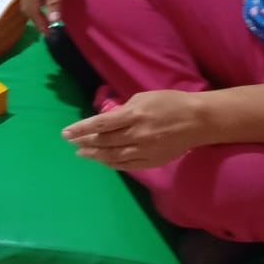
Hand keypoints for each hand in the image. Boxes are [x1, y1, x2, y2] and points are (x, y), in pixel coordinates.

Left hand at [62, 91, 203, 169]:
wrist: (198, 121)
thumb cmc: (169, 103)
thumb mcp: (143, 98)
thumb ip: (123, 110)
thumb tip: (107, 121)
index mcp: (133, 115)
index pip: (100, 124)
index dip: (81, 129)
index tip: (66, 133)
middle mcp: (136, 135)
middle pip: (104, 142)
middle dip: (85, 142)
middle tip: (72, 143)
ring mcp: (144, 150)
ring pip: (113, 156)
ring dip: (95, 155)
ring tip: (82, 153)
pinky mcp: (152, 161)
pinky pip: (127, 165)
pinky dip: (112, 163)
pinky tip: (103, 161)